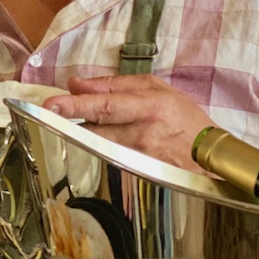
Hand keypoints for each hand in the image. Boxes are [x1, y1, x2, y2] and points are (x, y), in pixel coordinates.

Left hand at [42, 75, 210, 171]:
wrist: (210, 157)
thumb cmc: (184, 119)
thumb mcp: (156, 89)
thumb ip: (115, 85)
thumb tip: (77, 84)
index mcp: (149, 107)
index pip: (106, 106)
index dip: (77, 105)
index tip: (53, 104)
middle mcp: (142, 133)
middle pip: (96, 128)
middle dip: (70, 119)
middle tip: (48, 110)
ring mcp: (138, 157)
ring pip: (98, 144)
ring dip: (80, 132)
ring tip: (66, 120)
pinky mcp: (136, 174)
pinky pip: (106, 157)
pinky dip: (94, 146)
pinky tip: (90, 139)